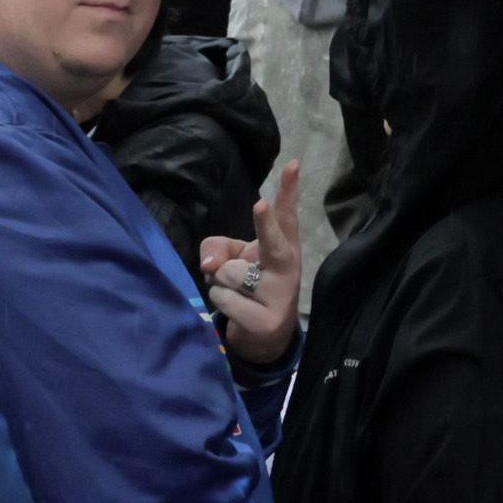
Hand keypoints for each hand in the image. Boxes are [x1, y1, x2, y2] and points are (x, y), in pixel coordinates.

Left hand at [199, 159, 304, 367]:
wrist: (265, 336)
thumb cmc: (248, 286)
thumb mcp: (233, 259)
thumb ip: (218, 248)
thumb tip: (210, 265)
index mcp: (285, 247)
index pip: (287, 214)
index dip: (289, 190)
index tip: (292, 166)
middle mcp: (288, 268)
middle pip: (274, 242)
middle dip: (265, 224)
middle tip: (260, 205)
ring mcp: (279, 296)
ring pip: (230, 273)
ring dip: (221, 282)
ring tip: (236, 293)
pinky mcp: (266, 320)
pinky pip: (224, 298)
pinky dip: (220, 301)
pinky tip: (236, 310)